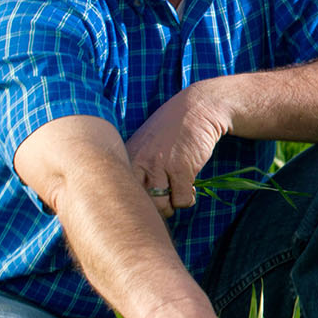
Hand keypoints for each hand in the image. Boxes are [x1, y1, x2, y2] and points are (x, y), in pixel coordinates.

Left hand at [125, 82, 230, 217]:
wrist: (197, 109)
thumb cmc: (172, 131)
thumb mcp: (145, 145)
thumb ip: (137, 170)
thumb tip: (136, 204)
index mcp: (127, 157)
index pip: (120, 193)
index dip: (134, 203)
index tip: (146, 200)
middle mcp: (139, 162)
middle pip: (141, 204)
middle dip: (156, 207)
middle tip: (166, 200)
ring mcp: (160, 166)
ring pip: (162, 206)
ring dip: (173, 205)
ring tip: (177, 193)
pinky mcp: (181, 170)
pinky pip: (183, 201)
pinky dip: (188, 198)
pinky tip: (190, 186)